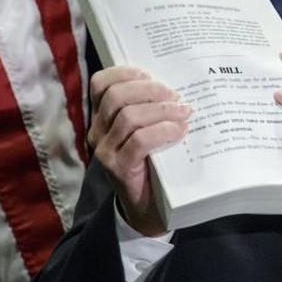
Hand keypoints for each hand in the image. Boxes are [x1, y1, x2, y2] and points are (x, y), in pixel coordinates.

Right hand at [87, 66, 190, 235]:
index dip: (125, 72)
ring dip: (162, 111)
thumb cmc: (153, 164)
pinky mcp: (118, 168)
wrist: (149, 209)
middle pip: (115, 96)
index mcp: (103, 117)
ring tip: (184, 113)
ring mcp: (106, 151)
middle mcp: (98, 132)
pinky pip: (139, 141)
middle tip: (175, 96)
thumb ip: (152, 110)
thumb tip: (178, 87)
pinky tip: (180, 132)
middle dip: (149, 90)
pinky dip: (163, 132)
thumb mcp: (148, 131)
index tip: (151, 74)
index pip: (101, 83)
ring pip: (129, 117)